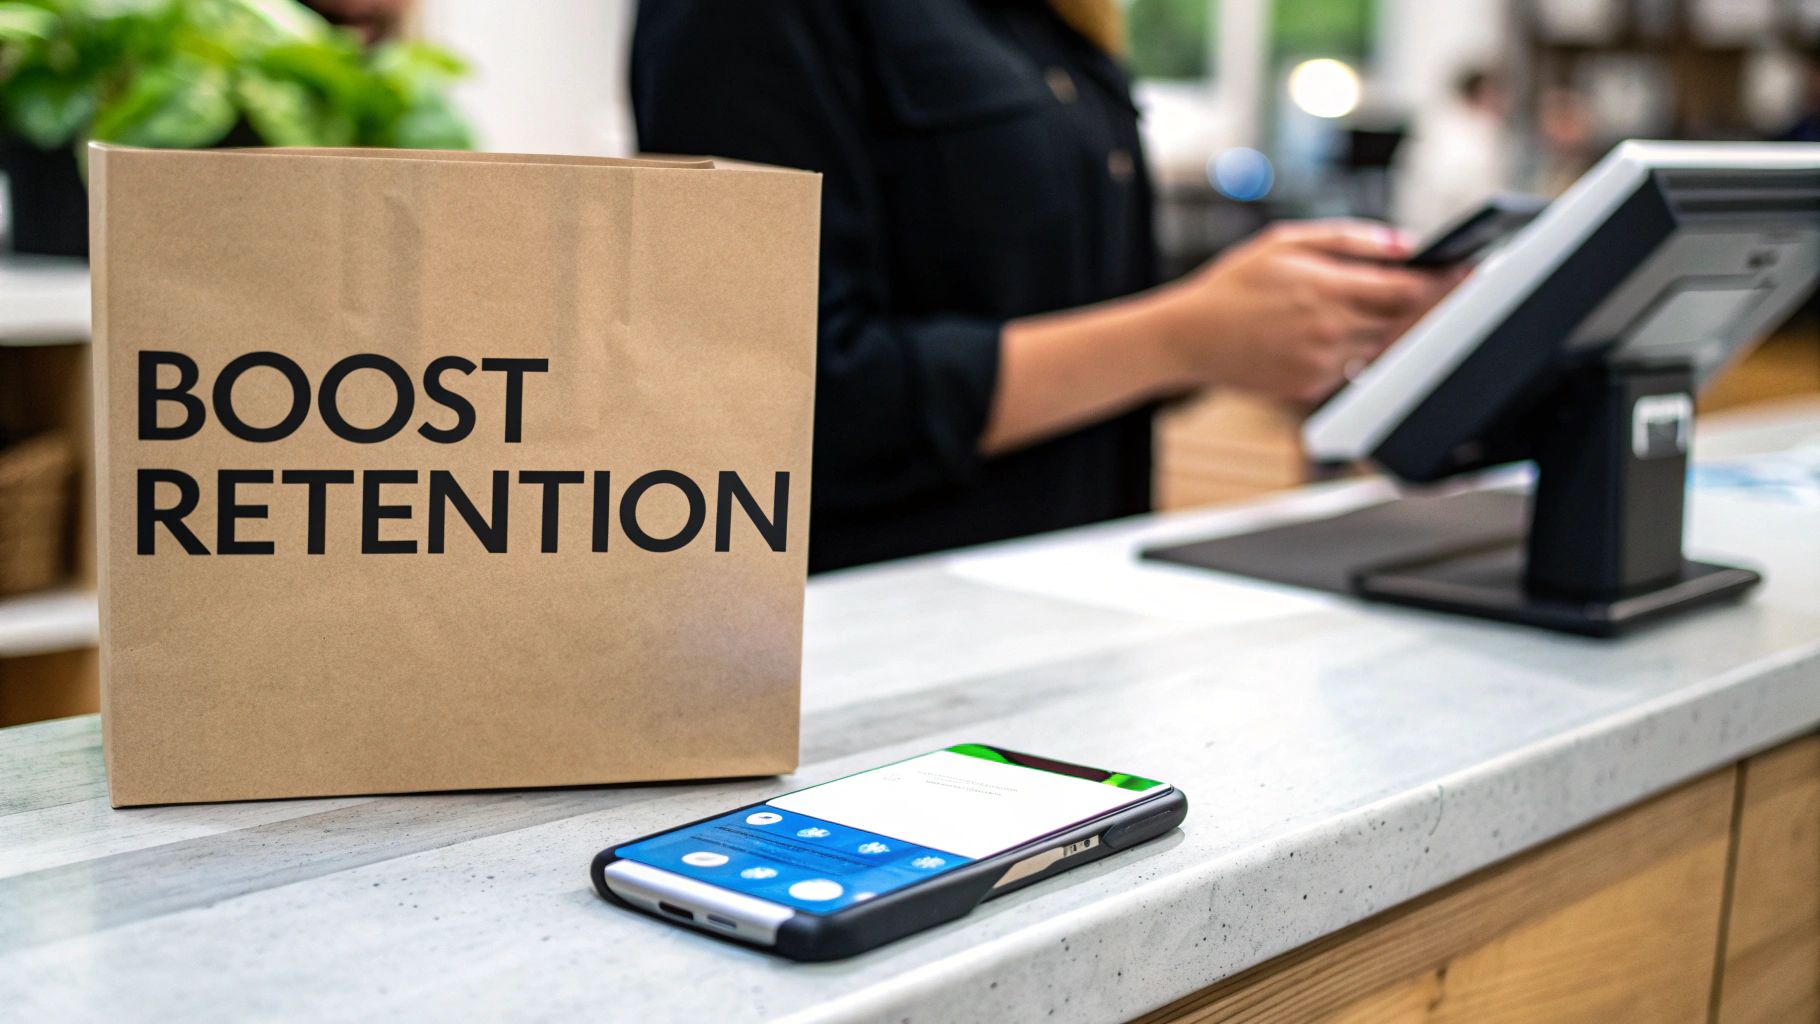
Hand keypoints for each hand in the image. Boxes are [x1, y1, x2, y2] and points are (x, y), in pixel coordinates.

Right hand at [1152, 220, 1461, 402]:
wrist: (1188, 338)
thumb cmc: (1234, 285)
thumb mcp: (1286, 242)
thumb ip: (1350, 239)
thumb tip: (1404, 244)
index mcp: (1327, 290)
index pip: (1408, 290)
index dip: (1442, 281)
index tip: (1464, 271)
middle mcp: (1330, 332)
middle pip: (1405, 322)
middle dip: (1426, 305)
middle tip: (1445, 288)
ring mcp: (1322, 365)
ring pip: (1382, 346)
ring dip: (1390, 327)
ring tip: (1373, 306)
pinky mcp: (1311, 387)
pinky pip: (1351, 367)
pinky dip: (1354, 348)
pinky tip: (1330, 331)